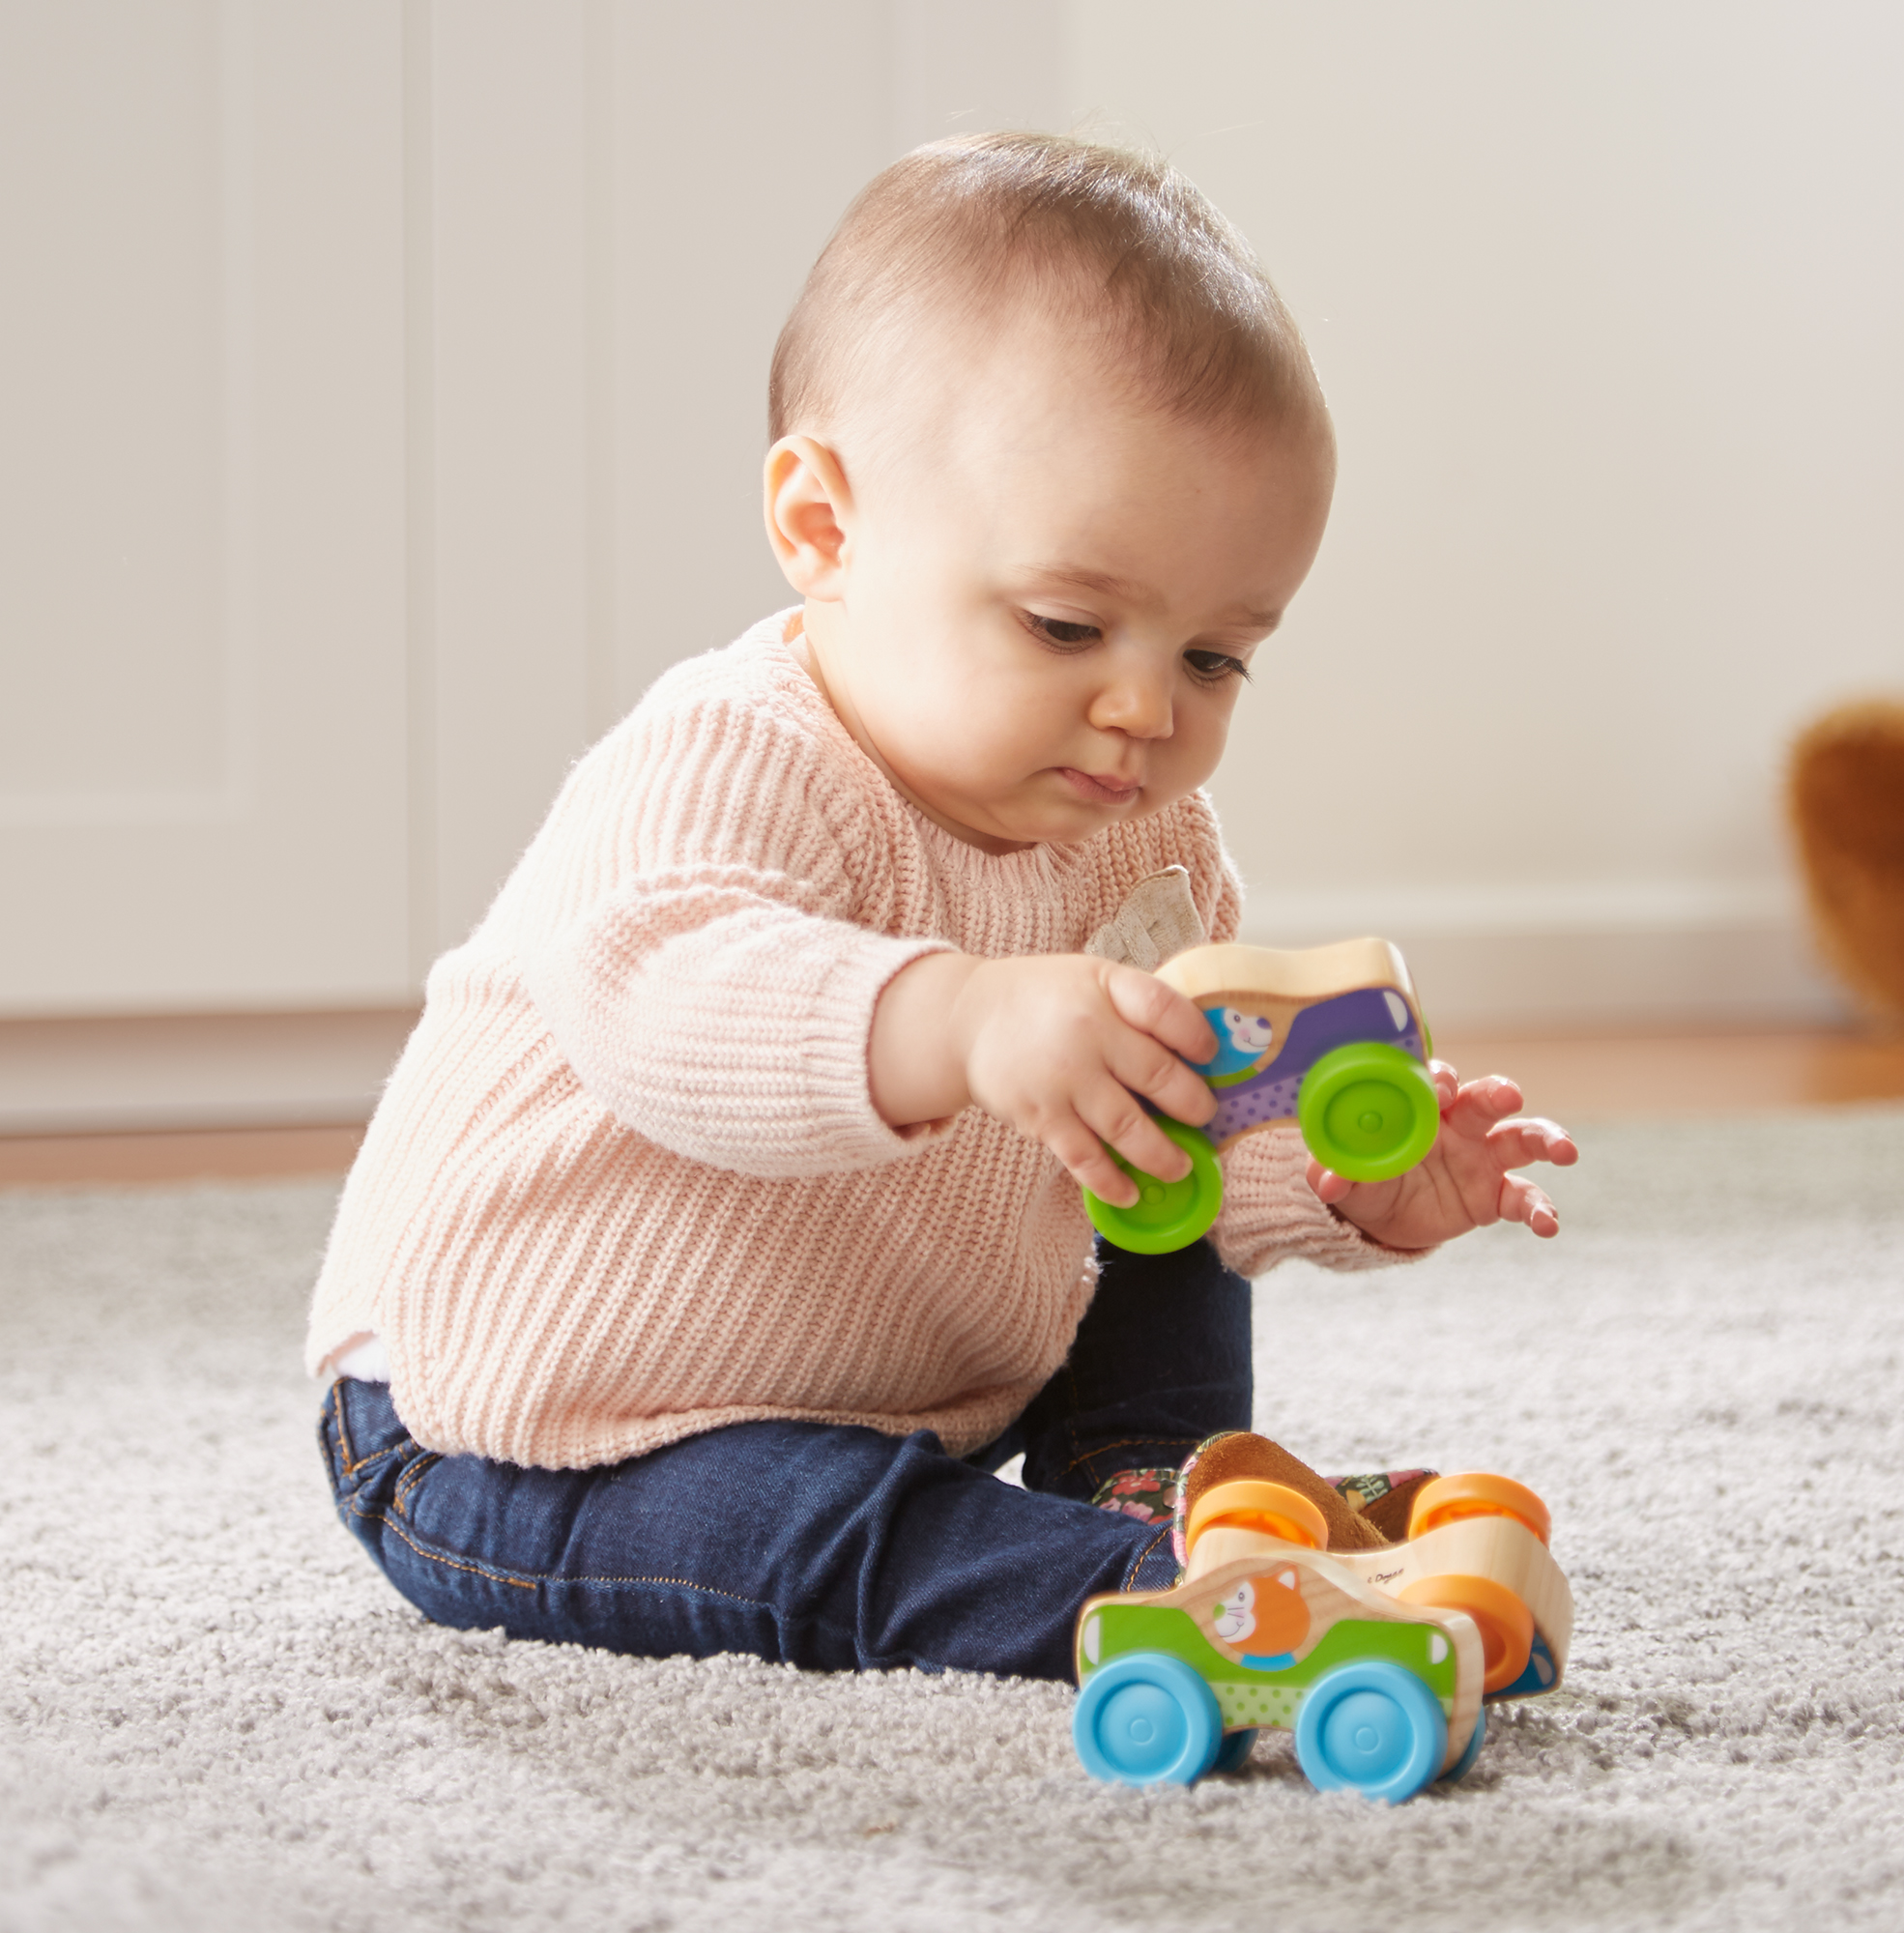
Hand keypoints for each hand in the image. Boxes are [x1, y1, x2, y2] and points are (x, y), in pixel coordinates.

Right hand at [869, 952, 1217, 1204]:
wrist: (967, 1018)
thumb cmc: (1046, 998)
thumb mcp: (1093, 977)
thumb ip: (1139, 1003)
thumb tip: (1201, 1050)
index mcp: (1107, 988)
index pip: (1166, 1010)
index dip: (1197, 1037)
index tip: (1210, 1056)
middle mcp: (1088, 1032)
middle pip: (1158, 1076)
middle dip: (1193, 1106)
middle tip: (1205, 1119)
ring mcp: (1063, 1078)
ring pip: (1127, 1127)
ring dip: (1162, 1155)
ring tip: (1179, 1167)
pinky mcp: (1041, 1116)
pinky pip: (1085, 1158)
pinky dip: (1111, 1181)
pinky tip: (1129, 1192)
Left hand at [1306, 1062, 1577, 1249]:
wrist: (1381, 1218)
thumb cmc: (1364, 1177)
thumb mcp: (1344, 1176)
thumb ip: (1334, 1172)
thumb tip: (1326, 1180)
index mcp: (1421, 1107)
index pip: (1436, 1081)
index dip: (1439, 1083)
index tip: (1439, 1092)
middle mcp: (1459, 1124)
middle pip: (1486, 1097)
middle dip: (1499, 1091)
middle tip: (1508, 1095)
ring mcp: (1483, 1157)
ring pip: (1522, 1138)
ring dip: (1546, 1139)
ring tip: (1564, 1151)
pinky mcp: (1495, 1195)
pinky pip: (1524, 1198)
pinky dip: (1541, 1209)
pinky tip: (1548, 1224)